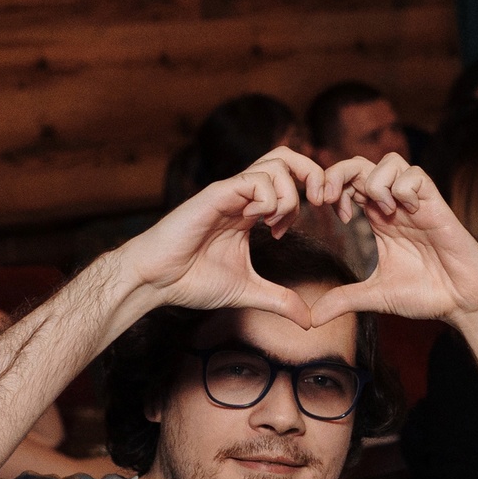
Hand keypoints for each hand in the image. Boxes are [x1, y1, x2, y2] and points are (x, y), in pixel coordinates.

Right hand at [117, 147, 320, 323]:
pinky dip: (268, 199)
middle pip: (286, 156)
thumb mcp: (248, 291)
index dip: (314, 192)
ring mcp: (229, 192)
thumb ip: (280, 300)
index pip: (291, 177)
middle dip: (313, 175)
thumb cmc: (192, 280)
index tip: (321, 219)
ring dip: (290, 194)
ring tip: (278, 223)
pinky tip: (259, 222)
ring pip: (276, 164)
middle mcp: (242, 195)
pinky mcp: (215, 195)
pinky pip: (253, 181)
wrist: (156, 281)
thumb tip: (309, 322)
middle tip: (320, 205)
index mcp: (251, 209)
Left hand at [308, 155, 477, 324]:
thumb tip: (311, 319)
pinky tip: (405, 212)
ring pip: (390, 160)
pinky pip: (415, 175)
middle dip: (340, 173)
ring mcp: (416, 203)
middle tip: (328, 198)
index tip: (321, 209)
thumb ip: (343, 300)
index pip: (348, 183)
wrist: (463, 302)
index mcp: (378, 220)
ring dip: (374, 181)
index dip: (330, 187)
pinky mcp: (436, 205)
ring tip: (379, 211)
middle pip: (362, 163)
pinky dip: (403, 188)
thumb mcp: (375, 295)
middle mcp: (395, 205)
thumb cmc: (427, 294)